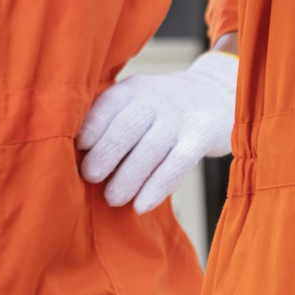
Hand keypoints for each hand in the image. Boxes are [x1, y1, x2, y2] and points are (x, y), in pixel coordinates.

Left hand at [77, 49, 238, 213]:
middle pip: (127, 127)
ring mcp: (180, 117)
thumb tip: (79, 157)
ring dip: (128, 178)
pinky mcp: (201, 135)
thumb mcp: (137, 102)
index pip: (108, 105)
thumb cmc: (162, 110)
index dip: (91, 127)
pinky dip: (157, 187)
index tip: (77, 149)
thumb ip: (112, 121)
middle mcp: (156, 98)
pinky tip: (142, 205)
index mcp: (133, 89)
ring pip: (151, 149)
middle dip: (105, 154)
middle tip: (90, 178)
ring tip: (113, 199)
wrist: (217, 95)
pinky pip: (178, 163)